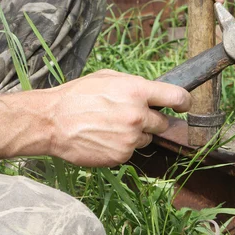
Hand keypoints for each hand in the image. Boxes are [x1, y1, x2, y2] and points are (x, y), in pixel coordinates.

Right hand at [46, 69, 190, 166]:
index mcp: (137, 91)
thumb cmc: (77, 96)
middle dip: (152, 120)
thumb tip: (153, 91)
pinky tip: (104, 138)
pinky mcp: (121, 156)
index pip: (177, 97)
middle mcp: (138, 116)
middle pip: (163, 122)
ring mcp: (131, 138)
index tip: (183, 105)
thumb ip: (135, 85)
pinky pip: (131, 151)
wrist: (51, 122)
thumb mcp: (108, 78)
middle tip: (131, 116)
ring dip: (136, 134)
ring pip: (147, 138)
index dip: (184, 102)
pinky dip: (122, 146)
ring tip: (111, 126)